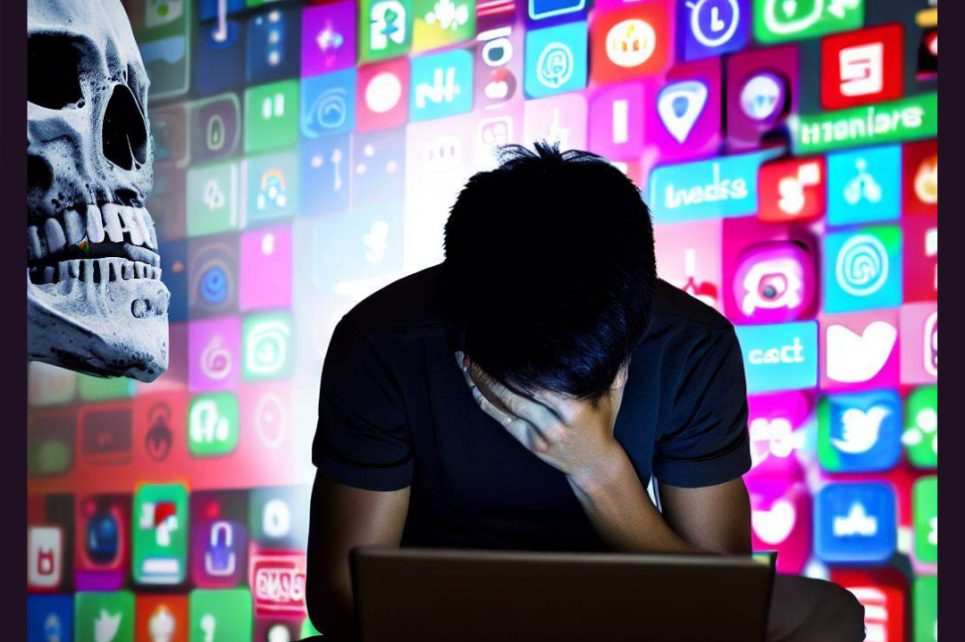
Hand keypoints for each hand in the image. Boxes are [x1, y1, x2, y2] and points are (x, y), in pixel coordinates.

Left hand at [456, 351, 626, 482]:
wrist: (594, 465)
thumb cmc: (602, 425)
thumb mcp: (613, 397)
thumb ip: (616, 371)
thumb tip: (619, 345)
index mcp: (574, 407)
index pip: (540, 380)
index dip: (518, 362)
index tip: (504, 341)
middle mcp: (554, 421)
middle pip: (515, 390)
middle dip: (491, 368)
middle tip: (475, 346)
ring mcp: (538, 434)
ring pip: (503, 403)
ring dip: (481, 381)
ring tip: (466, 360)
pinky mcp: (526, 442)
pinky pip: (500, 418)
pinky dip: (484, 400)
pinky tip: (472, 384)